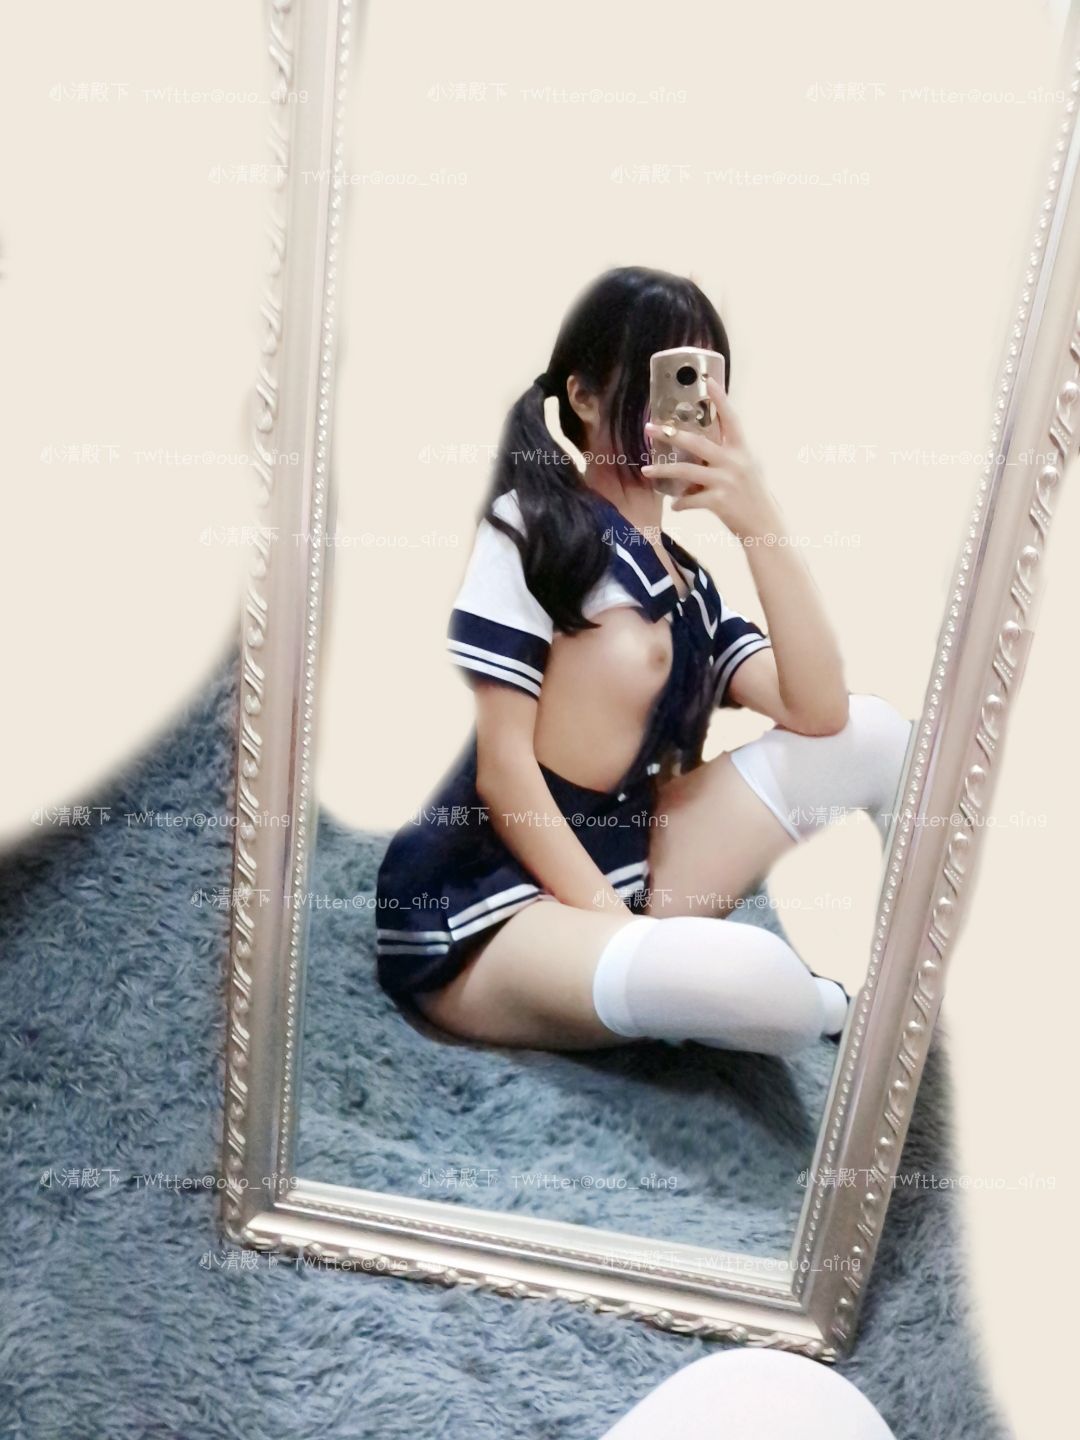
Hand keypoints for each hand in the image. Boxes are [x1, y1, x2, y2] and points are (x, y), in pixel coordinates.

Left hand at [641, 375, 779, 540]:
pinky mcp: (719, 502)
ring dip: (663, 471)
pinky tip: (675, 506)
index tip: (708, 381)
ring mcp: (726, 481)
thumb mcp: (747, 469)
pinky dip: (680, 503)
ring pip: (687, 471)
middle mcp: (734, 462)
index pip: (731, 419)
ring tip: (646, 471)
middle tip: (650, 428)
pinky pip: (690, 499)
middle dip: (671, 434)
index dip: (720, 399)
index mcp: (742, 451)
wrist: (764, 526)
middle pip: (697, 442)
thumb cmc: (753, 496)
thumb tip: (701, 448)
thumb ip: (728, 456)